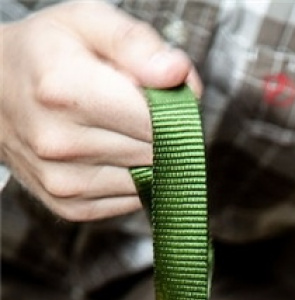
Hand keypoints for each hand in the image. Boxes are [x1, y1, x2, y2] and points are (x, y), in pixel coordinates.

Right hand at [0, 0, 200, 220]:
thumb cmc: (44, 54)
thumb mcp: (85, 22)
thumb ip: (136, 43)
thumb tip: (177, 75)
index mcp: (64, 90)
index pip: (155, 120)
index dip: (173, 106)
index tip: (163, 91)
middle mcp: (60, 143)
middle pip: (155, 152)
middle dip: (163, 130)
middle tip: (136, 105)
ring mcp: (64, 182)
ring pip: (148, 179)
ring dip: (147, 156)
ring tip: (117, 125)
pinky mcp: (72, 208)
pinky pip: (132, 199)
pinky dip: (133, 177)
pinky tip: (109, 151)